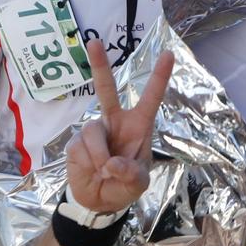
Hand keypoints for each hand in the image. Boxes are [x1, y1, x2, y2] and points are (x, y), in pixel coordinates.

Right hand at [65, 39, 174, 216]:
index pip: (150, 99)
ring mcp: (94, 131)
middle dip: (99, 66)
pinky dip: (88, 164)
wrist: (98, 202)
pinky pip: (81, 148)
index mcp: (137, 126)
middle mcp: (114, 123)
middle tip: (93, 42)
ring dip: (100, 156)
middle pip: (106, 90)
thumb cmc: (123, 187)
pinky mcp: (76, 143)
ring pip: (93, 132)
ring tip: (104, 172)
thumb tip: (111, 163)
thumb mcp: (137, 184)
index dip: (159, 77)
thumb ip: (131, 174)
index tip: (169, 54)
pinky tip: (91, 172)